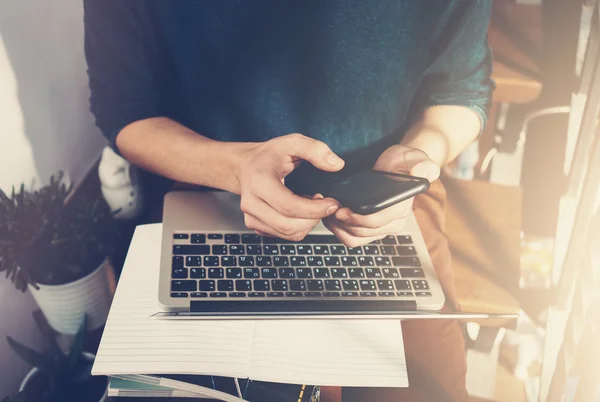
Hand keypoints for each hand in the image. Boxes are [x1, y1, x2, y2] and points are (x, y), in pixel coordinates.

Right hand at [238, 134, 343, 240]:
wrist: (246, 166)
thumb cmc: (269, 155)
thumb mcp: (292, 142)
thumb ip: (315, 149)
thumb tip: (336, 164)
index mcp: (259, 183)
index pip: (289, 207)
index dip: (315, 209)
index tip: (332, 204)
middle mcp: (251, 203)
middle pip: (289, 226)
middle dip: (314, 218)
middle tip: (324, 204)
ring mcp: (251, 217)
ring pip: (288, 234)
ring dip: (307, 224)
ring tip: (312, 206)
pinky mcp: (256, 226)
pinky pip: (284, 236)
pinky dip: (298, 227)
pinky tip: (300, 212)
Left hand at [324, 144, 439, 246]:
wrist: (398, 167)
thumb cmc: (405, 162)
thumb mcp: (415, 157)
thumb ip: (421, 163)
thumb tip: (423, 171)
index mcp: (402, 208)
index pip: (378, 221)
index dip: (357, 218)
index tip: (341, 210)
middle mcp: (394, 223)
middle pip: (363, 232)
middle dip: (343, 222)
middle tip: (328, 208)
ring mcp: (382, 228)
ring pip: (355, 238)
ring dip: (338, 228)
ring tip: (328, 211)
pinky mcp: (371, 230)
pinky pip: (353, 238)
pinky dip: (339, 231)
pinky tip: (331, 217)